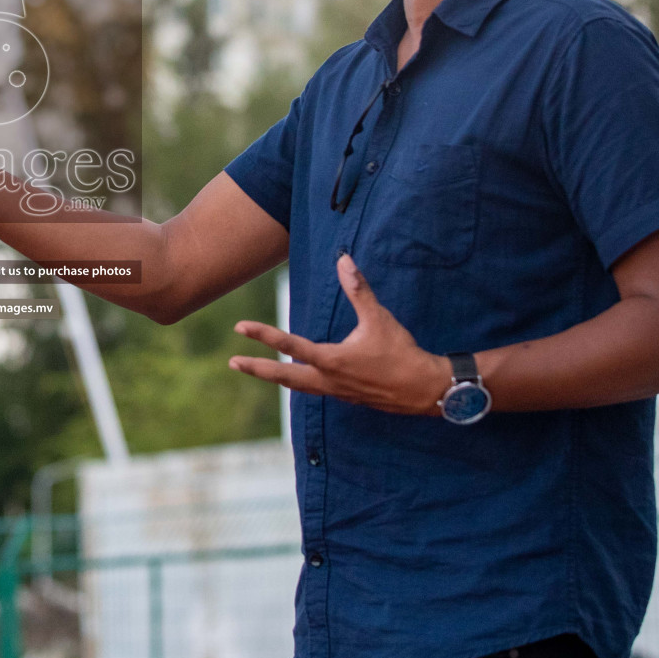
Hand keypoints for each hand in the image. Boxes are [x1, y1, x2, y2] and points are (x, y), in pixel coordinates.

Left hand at [227, 254, 448, 415]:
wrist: (425, 390)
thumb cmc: (402, 353)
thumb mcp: (379, 319)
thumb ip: (359, 290)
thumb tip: (344, 260)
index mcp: (332, 360)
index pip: (289, 345)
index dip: (263, 335)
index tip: (240, 328)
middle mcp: (328, 380)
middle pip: (283, 376)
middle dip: (257, 369)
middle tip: (233, 363)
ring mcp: (336, 391)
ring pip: (297, 386)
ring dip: (275, 377)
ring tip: (257, 370)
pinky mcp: (346, 397)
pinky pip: (314, 390)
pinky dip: (298, 383)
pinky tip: (297, 378)